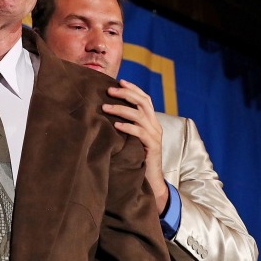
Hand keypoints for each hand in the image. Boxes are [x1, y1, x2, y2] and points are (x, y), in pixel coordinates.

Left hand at [103, 79, 168, 212]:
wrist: (152, 180)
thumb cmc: (137, 158)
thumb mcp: (133, 138)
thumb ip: (127, 125)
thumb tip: (107, 111)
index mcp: (151, 121)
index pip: (145, 99)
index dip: (133, 88)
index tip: (120, 80)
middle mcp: (155, 125)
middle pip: (143, 102)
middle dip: (126, 94)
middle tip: (109, 91)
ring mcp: (155, 136)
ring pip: (140, 115)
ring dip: (121, 109)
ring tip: (105, 107)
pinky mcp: (152, 147)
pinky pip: (140, 133)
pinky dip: (128, 127)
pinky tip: (116, 125)